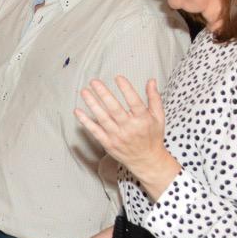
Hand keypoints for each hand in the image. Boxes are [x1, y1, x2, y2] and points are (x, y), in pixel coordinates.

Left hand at [74, 76, 179, 196]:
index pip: (134, 102)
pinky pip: (95, 131)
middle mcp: (130, 128)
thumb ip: (154, 98)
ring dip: (92, 105)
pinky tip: (77, 111)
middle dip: (104, 94)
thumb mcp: (158, 117)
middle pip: (115, 109)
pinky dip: (85, 122)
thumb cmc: (153, 136)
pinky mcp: (108, 143)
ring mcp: (118, 136)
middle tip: (94, 82)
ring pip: (103, 118)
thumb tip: (151, 80)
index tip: (118, 77)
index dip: (126, 89)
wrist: (146, 160)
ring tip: (84, 92)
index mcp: (143, 120)